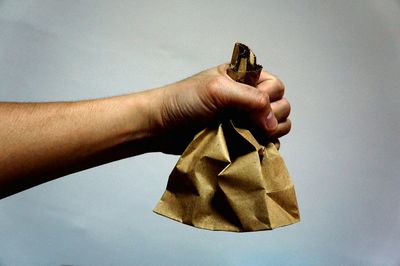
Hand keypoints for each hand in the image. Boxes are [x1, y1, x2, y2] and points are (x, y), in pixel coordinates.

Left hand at [146, 64, 290, 153]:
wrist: (161, 126)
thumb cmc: (184, 101)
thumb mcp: (218, 91)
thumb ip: (251, 99)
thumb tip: (274, 123)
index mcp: (244, 78)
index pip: (276, 87)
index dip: (270, 99)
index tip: (250, 110)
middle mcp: (247, 97)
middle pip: (281, 107)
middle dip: (272, 117)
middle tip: (249, 124)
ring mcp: (244, 119)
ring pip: (276, 126)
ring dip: (270, 134)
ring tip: (251, 137)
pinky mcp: (239, 138)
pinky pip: (264, 143)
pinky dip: (264, 147)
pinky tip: (254, 149)